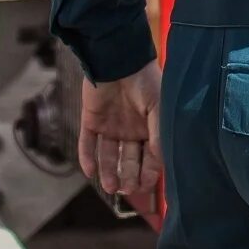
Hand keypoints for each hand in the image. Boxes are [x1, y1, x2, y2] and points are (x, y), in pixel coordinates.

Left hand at [79, 63, 162, 214]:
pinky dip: (87, 158)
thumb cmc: (145, 80)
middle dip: (129, 176)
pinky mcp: (92, 121)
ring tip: (111, 187)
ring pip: (108, 156)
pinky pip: (88, 143)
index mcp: (151, 128)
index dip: (148, 172)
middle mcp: (131, 130)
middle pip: (130, 160)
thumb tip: (161, 161)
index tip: (145, 186)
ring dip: (109, 172)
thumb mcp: (158, 108)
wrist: (119, 58)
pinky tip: (89, 173)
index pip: (151, 157)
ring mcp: (111, 126)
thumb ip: (158, 134)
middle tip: (127, 190)